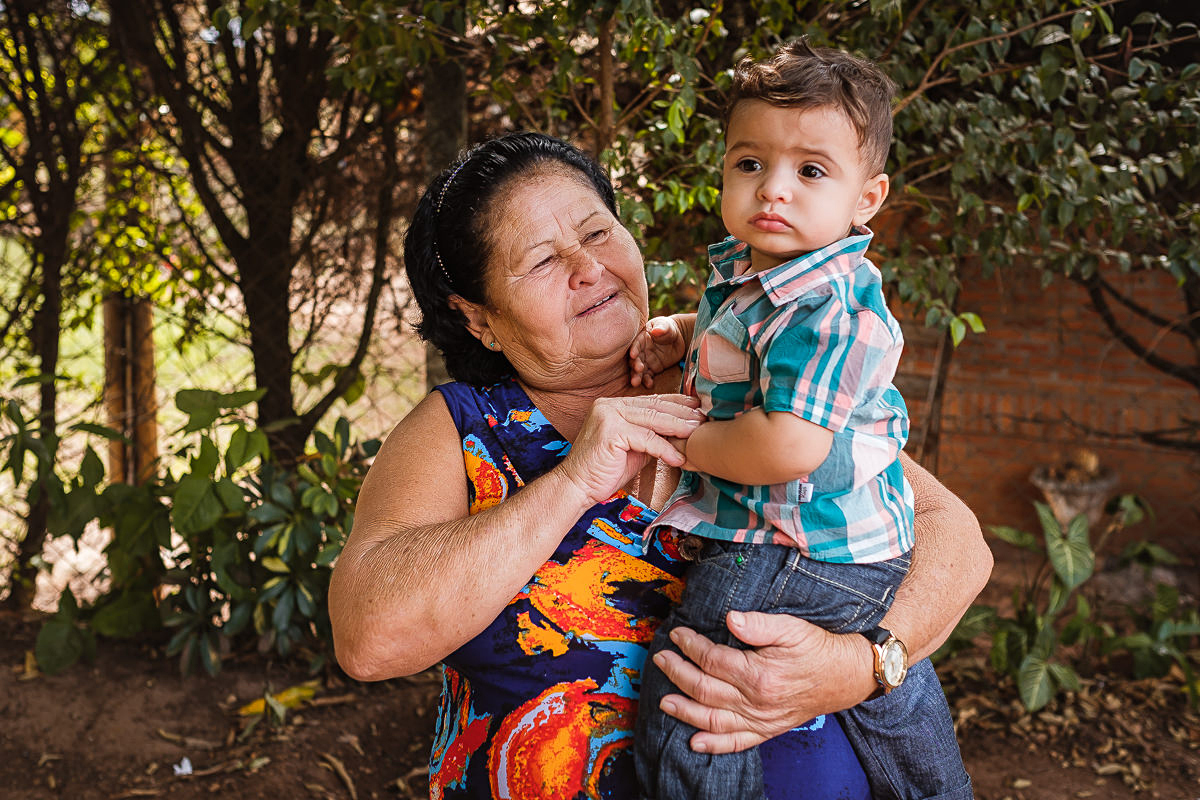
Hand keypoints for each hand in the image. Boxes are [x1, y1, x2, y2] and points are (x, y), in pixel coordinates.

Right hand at [558, 393, 702, 506]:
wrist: (577, 487)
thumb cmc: (604, 470)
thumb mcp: (632, 447)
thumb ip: (650, 435)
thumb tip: (680, 431)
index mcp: (613, 405)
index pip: (651, 401)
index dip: (677, 403)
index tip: (697, 406)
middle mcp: (609, 405)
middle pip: (654, 408)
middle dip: (683, 413)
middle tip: (704, 419)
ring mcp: (608, 415)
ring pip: (653, 420)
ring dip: (679, 428)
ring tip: (698, 434)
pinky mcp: (611, 431)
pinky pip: (646, 439)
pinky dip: (665, 450)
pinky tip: (679, 458)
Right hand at [629, 316, 689, 387]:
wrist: (676, 339)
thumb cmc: (668, 329)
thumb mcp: (666, 326)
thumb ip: (662, 328)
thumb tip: (656, 330)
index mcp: (641, 338)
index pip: (636, 344)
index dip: (634, 349)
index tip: (633, 355)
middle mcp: (641, 351)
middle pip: (635, 359)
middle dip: (635, 365)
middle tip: (638, 370)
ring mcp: (646, 361)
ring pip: (639, 370)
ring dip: (637, 376)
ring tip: (636, 383)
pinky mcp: (652, 369)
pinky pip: (648, 376)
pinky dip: (647, 381)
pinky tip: (649, 385)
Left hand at [650, 610, 876, 753]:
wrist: (846, 676)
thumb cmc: (818, 649)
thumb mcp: (792, 628)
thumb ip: (759, 624)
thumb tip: (730, 619)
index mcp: (758, 674)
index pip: (712, 660)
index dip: (690, 646)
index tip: (678, 635)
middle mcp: (756, 702)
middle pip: (705, 689)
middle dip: (678, 673)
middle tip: (662, 660)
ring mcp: (760, 720)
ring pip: (713, 719)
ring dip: (685, 711)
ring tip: (664, 701)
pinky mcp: (767, 730)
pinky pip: (736, 742)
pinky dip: (714, 745)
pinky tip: (694, 743)